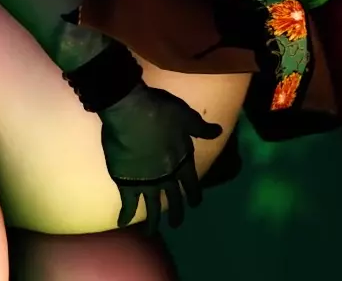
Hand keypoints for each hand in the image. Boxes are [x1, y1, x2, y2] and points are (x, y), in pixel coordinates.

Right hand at [97, 85, 223, 232]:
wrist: (131, 112)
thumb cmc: (161, 111)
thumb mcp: (187, 117)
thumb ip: (201, 128)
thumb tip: (218, 132)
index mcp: (183, 161)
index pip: (192, 184)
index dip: (194, 195)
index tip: (195, 204)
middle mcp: (167, 176)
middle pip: (174, 200)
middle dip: (177, 213)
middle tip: (177, 223)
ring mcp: (147, 182)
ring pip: (152, 208)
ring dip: (153, 221)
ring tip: (151, 231)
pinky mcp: (126, 183)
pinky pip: (128, 204)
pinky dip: (125, 215)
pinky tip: (122, 223)